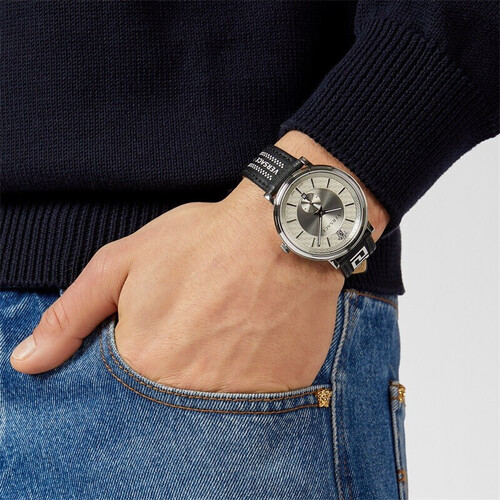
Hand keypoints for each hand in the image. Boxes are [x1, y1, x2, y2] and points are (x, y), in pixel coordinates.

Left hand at [10, 131, 388, 392]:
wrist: (285, 232)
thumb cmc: (204, 241)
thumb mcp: (124, 262)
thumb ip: (72, 315)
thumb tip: (26, 362)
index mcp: (144, 363)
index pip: (123, 390)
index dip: (145, 355)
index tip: (165, 330)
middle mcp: (189, 392)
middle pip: (171, 397)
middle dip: (180, 365)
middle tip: (202, 325)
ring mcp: (240, 396)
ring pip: (215, 404)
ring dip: (217, 371)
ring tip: (230, 329)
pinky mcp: (283, 390)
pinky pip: (257, 400)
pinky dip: (252, 376)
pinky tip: (255, 339)